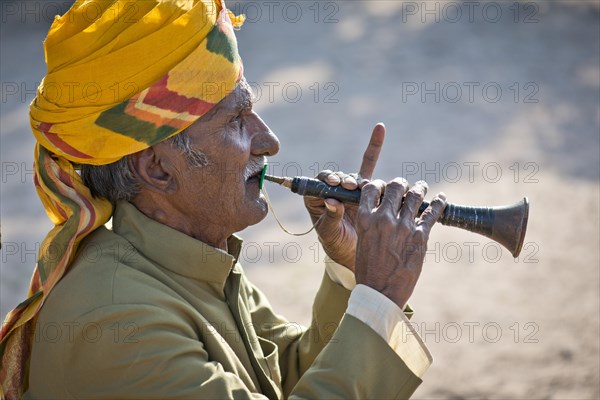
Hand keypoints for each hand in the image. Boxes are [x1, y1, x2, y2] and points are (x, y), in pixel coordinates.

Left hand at [303, 123, 384, 270]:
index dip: (325, 182)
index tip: (334, 185)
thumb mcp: (331, 234)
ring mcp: (349, 188)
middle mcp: (332, 190)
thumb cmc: (338, 245)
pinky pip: (369, 165)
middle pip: (336, 177)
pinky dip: (374, 146)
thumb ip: (330, 218)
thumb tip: (331, 203)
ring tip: (361, 188)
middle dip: (342, 180)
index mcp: (316, 200)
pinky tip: (380, 129)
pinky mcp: (366, 189)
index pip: (317, 184)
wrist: (355, 255)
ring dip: (358, 180)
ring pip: (354, 177)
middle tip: (349, 187)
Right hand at [354, 179, 445, 308]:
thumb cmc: (368, 270)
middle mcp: (384, 218)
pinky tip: (442, 198)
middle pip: (395, 187)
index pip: (371, 188)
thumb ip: (371, 223)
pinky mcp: (421, 236)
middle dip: (400, 185)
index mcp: (366, 219)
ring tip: (422, 187)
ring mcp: (404, 226)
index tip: (383, 188)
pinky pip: (432, 213)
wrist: (380, 293)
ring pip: (414, 196)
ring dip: (419, 188)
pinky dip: (439, 203)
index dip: (379, 185)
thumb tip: (380, 211)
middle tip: (404, 187)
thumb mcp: (362, 241)